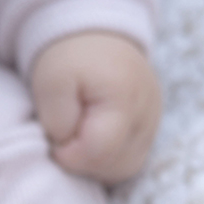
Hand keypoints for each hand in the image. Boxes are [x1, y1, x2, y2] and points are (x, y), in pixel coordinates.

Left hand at [31, 32, 161, 184]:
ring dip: (95, 164)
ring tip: (77, 139)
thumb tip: (67, 147)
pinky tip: (90, 142)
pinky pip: (129, 162)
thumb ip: (56, 119)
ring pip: (124, 169)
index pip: (97, 153)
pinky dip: (106, 160)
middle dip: (82, 162)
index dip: (68, 154)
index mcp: (125, 98)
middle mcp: (148, 113)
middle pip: (115, 167)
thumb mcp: (50, 81)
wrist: (94, 33)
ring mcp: (153, 122)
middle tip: (64, 139)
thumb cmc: (68, 58)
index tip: (54, 136)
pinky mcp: (151, 129)